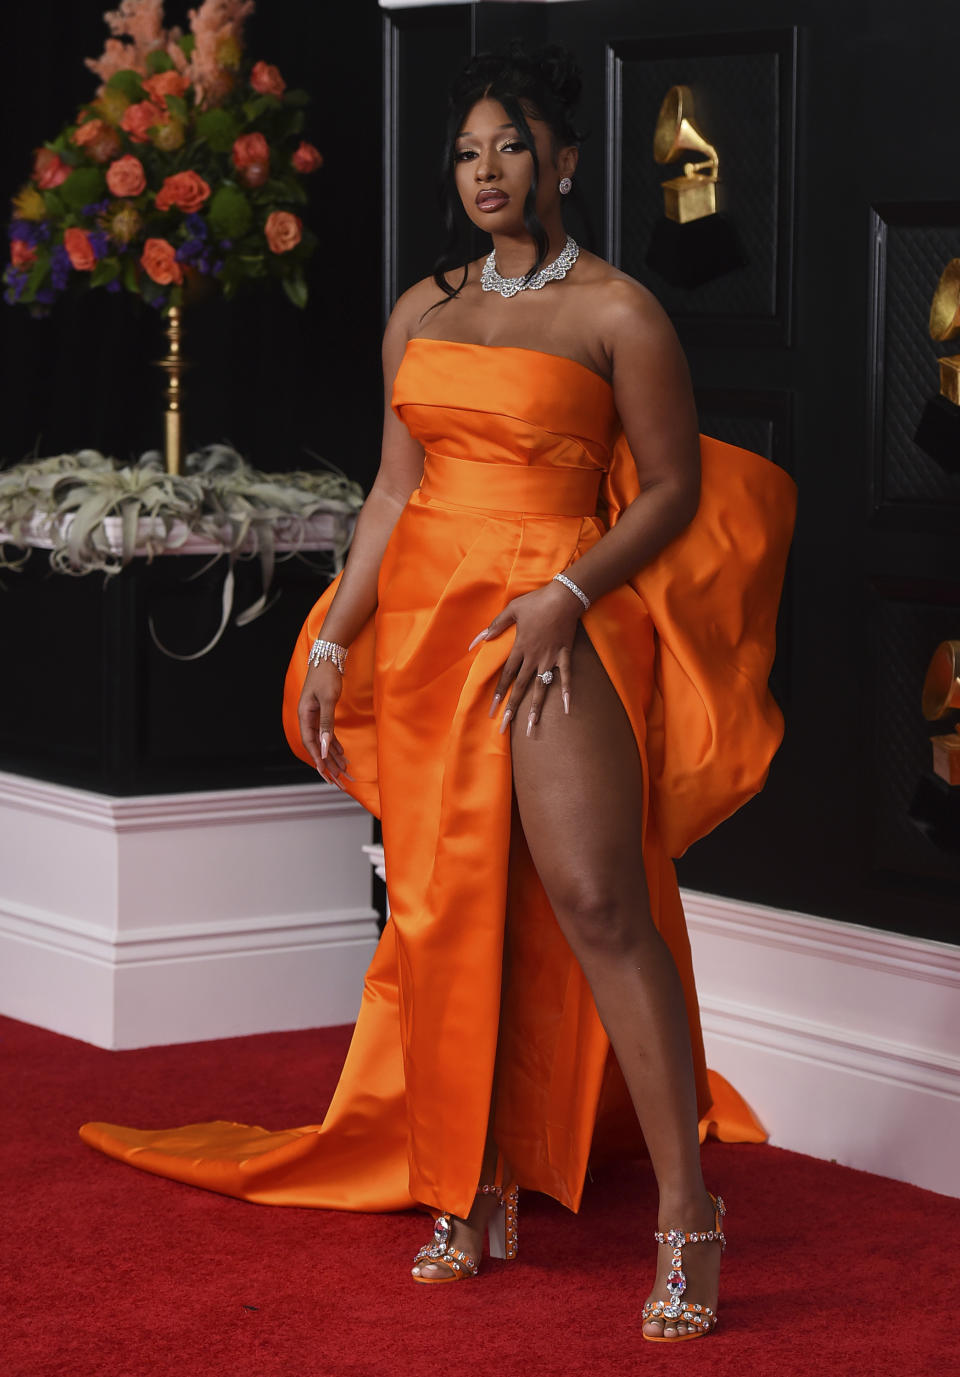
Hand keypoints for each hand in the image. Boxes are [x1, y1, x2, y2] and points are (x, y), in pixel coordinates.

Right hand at [297, 661, 349, 785]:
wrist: (327, 657)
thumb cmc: (326, 676)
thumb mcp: (329, 699)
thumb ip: (327, 723)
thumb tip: (324, 745)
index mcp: (304, 716)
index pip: (310, 744)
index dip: (318, 760)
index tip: (327, 775)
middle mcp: (307, 718)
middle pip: (316, 746)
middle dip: (328, 764)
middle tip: (340, 781)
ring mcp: (314, 716)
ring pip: (323, 742)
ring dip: (333, 756)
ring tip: (344, 771)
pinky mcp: (322, 713)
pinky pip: (327, 733)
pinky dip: (334, 744)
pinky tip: (342, 754)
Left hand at [469, 581, 581, 734]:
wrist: (564, 597)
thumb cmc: (536, 601)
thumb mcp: (511, 610)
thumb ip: (495, 626)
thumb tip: (477, 640)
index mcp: (520, 648)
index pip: (506, 676)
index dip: (498, 693)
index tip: (492, 710)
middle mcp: (533, 657)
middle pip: (520, 687)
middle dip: (512, 707)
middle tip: (505, 726)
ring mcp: (550, 658)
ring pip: (541, 687)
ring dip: (536, 707)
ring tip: (532, 725)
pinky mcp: (565, 654)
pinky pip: (566, 676)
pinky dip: (567, 692)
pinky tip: (567, 709)